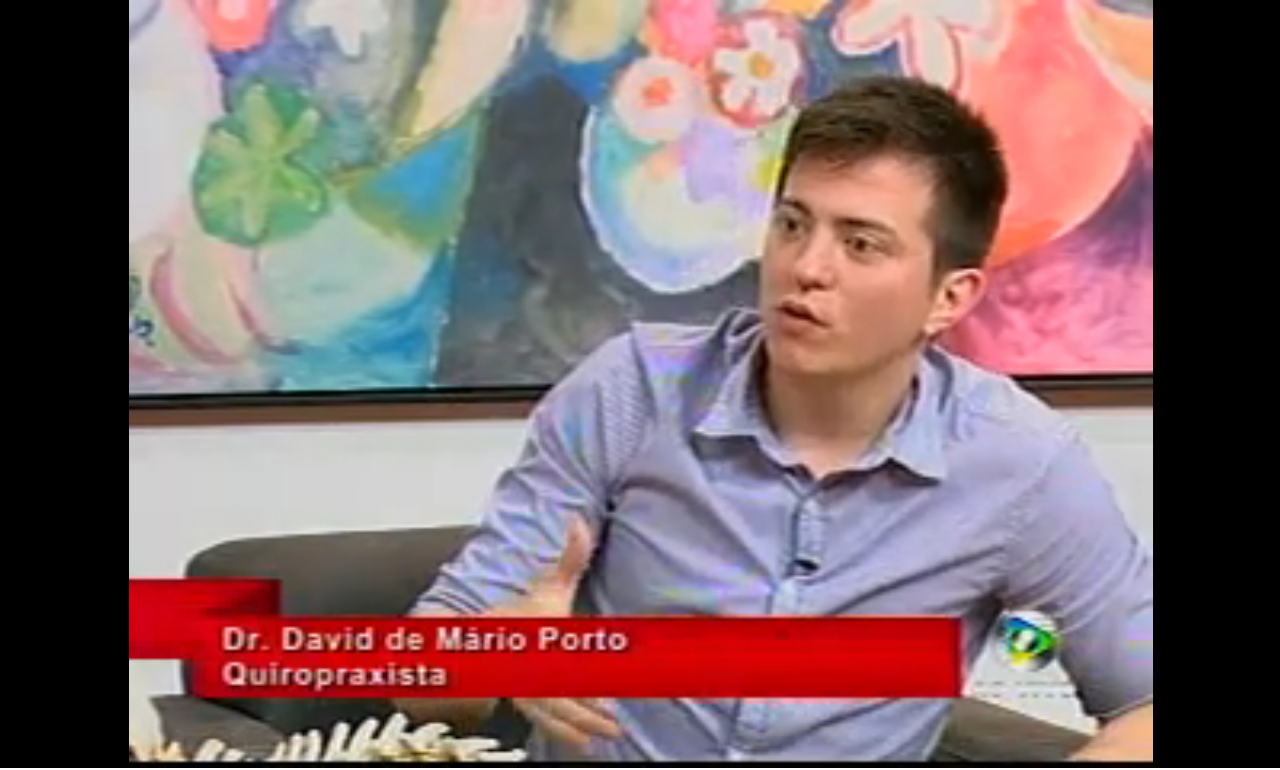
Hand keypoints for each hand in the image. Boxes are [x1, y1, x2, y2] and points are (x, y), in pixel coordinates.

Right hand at [494, 517, 622, 752]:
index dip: (589, 673)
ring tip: (607, 735)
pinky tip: (583, 743)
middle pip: (563, 693)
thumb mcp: (548, 582)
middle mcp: (534, 665)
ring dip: (579, 724)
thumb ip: (571, 555)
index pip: (569, 657)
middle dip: (589, 710)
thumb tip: (579, 522)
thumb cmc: (522, 611)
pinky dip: (562, 732)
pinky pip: (545, 720)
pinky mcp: (526, 701)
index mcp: (544, 637)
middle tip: (616, 723)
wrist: (480, 631)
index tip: (612, 685)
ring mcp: (527, 687)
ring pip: (554, 712)